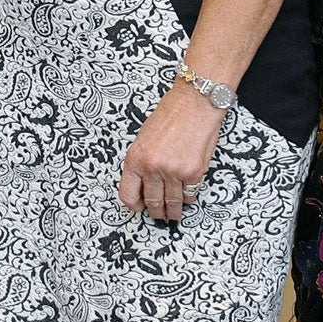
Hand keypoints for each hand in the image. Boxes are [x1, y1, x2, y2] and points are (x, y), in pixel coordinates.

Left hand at [118, 84, 225, 223]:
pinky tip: (188, 199)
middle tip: (160, 216)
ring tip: (174, 215)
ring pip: (172, 202)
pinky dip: (189, 199)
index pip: (128, 194)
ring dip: (174, 211)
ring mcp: (173, 172)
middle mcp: (152, 167)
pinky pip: (190, 195)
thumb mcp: (144, 139)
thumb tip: (144, 183)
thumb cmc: (170, 116)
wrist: (194, 104)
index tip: (140, 207)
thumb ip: (142, 162)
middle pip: (152, 202)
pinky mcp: (193, 173)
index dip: (135, 205)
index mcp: (135, 158)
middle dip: (156, 212)